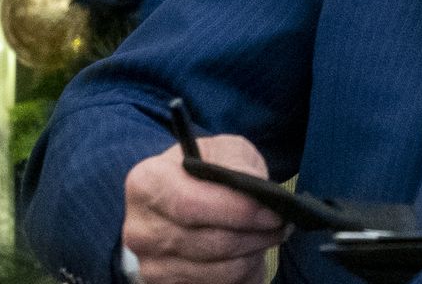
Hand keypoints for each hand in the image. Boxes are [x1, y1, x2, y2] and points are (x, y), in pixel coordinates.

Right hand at [122, 134, 285, 283]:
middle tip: (281, 223)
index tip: (273, 211)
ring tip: (266, 235)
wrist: (182, 202)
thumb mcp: (223, 150)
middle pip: (212, 242)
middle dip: (257, 234)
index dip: (239, 211)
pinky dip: (243, 271)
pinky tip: (248, 251)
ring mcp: (152, 264)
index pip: (192, 204)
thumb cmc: (204, 172)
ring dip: (254, 253)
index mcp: (147, 184)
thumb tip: (257, 190)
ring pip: (221, 271)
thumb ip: (237, 162)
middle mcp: (140, 229)